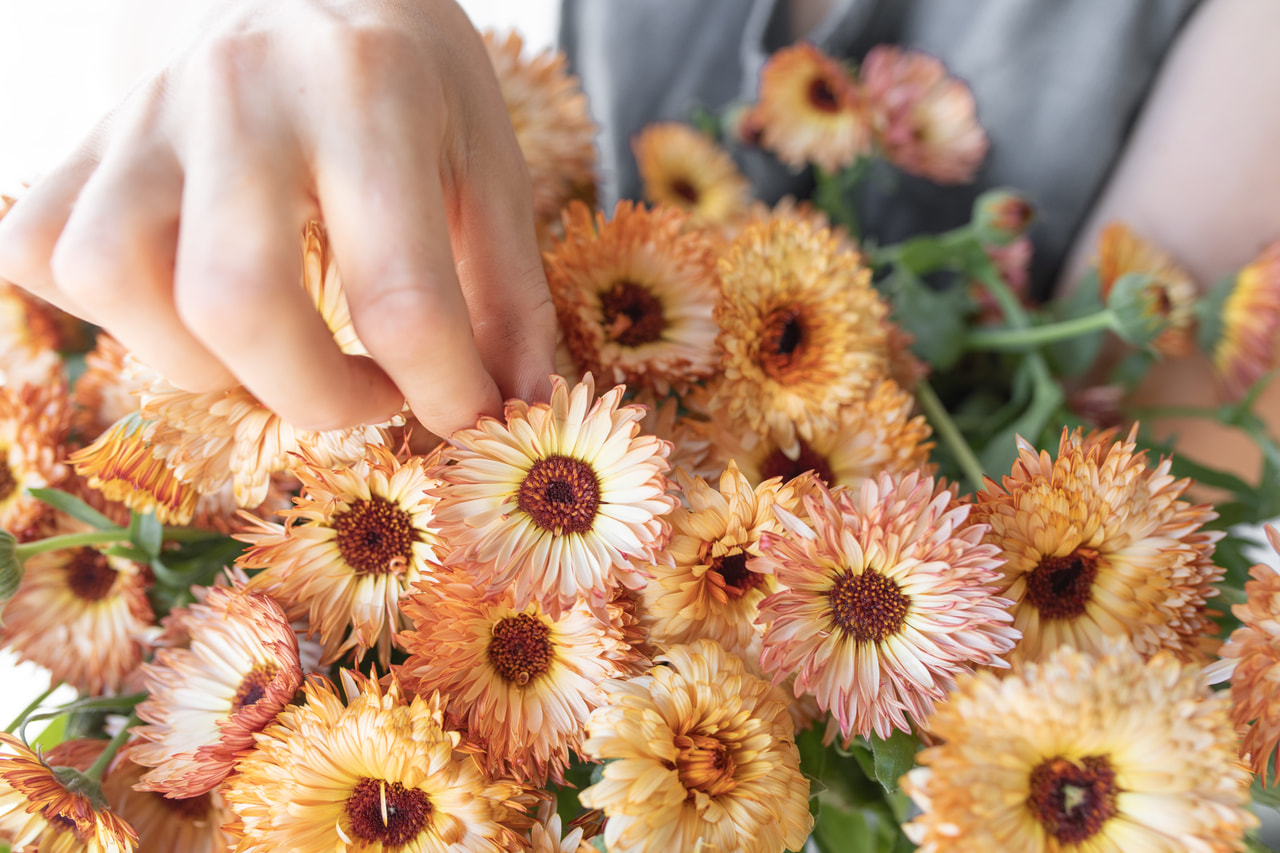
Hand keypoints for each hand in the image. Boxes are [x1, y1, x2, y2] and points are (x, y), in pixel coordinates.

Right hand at [0, 0, 555, 436]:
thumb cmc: (406, 77)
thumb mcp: (487, 161)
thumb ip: (508, 291)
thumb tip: (518, 405)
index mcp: (369, 93)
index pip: (400, 292)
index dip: (445, 390)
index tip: (471, 418)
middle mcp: (241, 94)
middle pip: (235, 303)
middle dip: (314, 397)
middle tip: (370, 392)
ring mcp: (143, 114)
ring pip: (120, 284)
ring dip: (206, 364)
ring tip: (275, 345)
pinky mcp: (81, 142)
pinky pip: (47, 258)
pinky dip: (114, 315)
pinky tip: (189, 300)